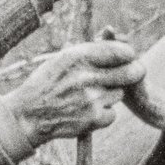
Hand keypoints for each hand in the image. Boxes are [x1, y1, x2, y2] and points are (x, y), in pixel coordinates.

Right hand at [8, 38, 142, 142]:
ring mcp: (92, 99)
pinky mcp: (94, 119)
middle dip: (135, 71)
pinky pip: (112, 114)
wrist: (28, 115)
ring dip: (111, 95)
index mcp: (78, 57)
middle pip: (130, 72)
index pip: (119, 51)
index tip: (130, 56)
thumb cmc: (46, 84)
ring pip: (119, 94)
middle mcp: (86, 76)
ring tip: (91, 96)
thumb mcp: (61, 59)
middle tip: (136, 72)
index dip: (128, 54)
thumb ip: (88, 52)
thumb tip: (116, 45)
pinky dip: (104, 114)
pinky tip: (87, 112)